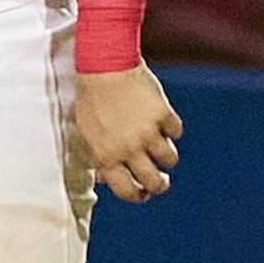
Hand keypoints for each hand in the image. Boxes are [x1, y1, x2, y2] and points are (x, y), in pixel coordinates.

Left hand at [75, 65, 183, 203]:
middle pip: (155, 182)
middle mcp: (129, 149)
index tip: (143, 193)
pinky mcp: (163, 114)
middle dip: (160, 185)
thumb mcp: (87, 132)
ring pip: (170, 159)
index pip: (127, 191)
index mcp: (107, 156)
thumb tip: (106, 178)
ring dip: (167, 156)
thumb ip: (98, 156)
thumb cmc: (92, 98)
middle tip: (162, 180)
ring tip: (161, 147)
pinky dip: (171, 128)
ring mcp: (148, 132)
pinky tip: (162, 122)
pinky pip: (176, 131)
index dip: (137, 196)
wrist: (104, 66)